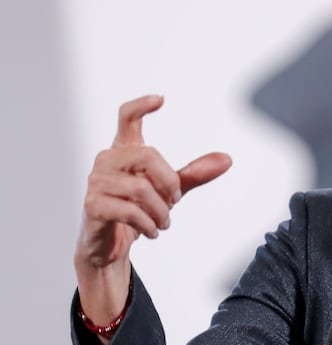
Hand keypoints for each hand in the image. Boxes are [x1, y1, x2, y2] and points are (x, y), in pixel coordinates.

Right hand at [74, 95, 231, 328]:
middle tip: (174, 201)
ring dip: (161, 211)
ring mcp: (96, 182)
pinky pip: (130, 211)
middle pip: (148, 155)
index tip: (161, 99)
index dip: (141, 106)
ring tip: (163, 222)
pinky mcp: (93, 205)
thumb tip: (227, 159)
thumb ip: (195, 173)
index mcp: (124, 150)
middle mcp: (107, 160)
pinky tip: (152, 231)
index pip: (127, 118)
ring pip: (142, 189)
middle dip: (170, 182)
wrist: (109, 244)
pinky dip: (149, 225)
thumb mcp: (170, 190)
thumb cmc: (137, 209)